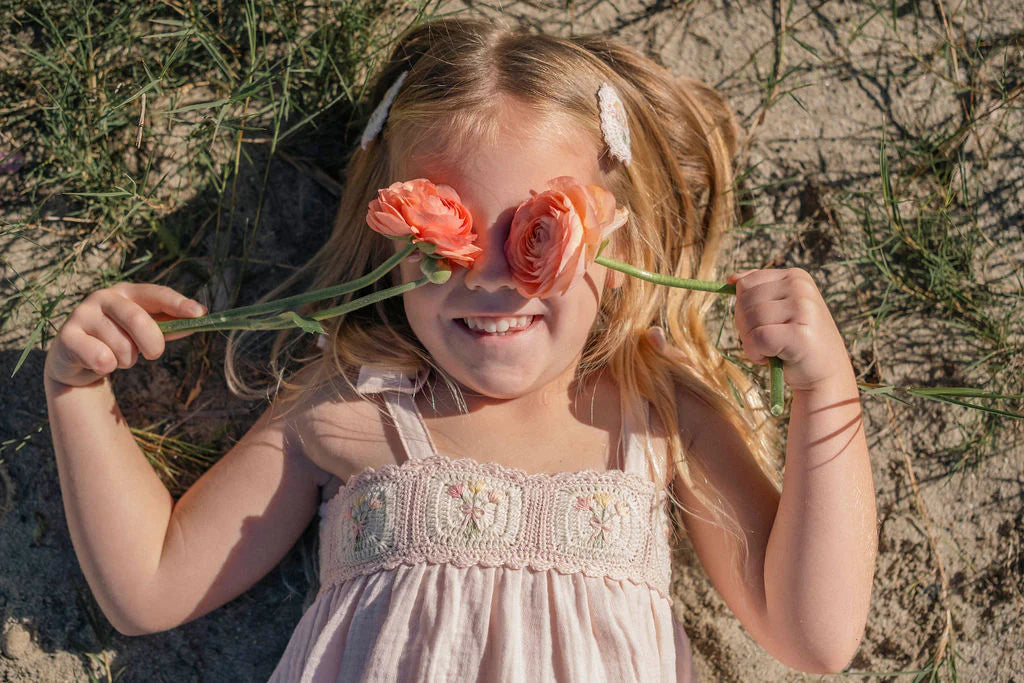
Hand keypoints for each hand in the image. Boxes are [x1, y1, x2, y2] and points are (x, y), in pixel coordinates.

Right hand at [44, 283, 206, 386]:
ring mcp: (83, 314)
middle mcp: (103, 297)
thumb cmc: (118, 340)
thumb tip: (199, 319)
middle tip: (153, 354)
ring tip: (116, 357)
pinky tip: (98, 363)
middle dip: (153, 344)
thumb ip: (168, 326)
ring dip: (127, 360)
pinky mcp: (67, 336)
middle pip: (139, 320)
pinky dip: (107, 367)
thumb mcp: (144, 332)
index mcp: (127, 292)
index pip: (156, 294)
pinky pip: (102, 359)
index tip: (200, 314)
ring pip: (122, 346)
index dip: (178, 303)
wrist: (75, 359)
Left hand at [727, 268, 847, 391]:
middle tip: (765, 341)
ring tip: (770, 349)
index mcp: (795, 276)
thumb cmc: (797, 343)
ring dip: (750, 341)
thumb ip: (758, 291)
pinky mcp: (800, 335)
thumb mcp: (779, 310)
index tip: (763, 324)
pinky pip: (757, 338)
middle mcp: (801, 287)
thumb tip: (732, 278)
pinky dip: (755, 353)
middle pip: (744, 301)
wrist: (826, 374)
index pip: (745, 285)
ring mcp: (803, 309)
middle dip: (745, 326)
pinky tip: (771, 358)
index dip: (743, 309)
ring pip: (750, 319)